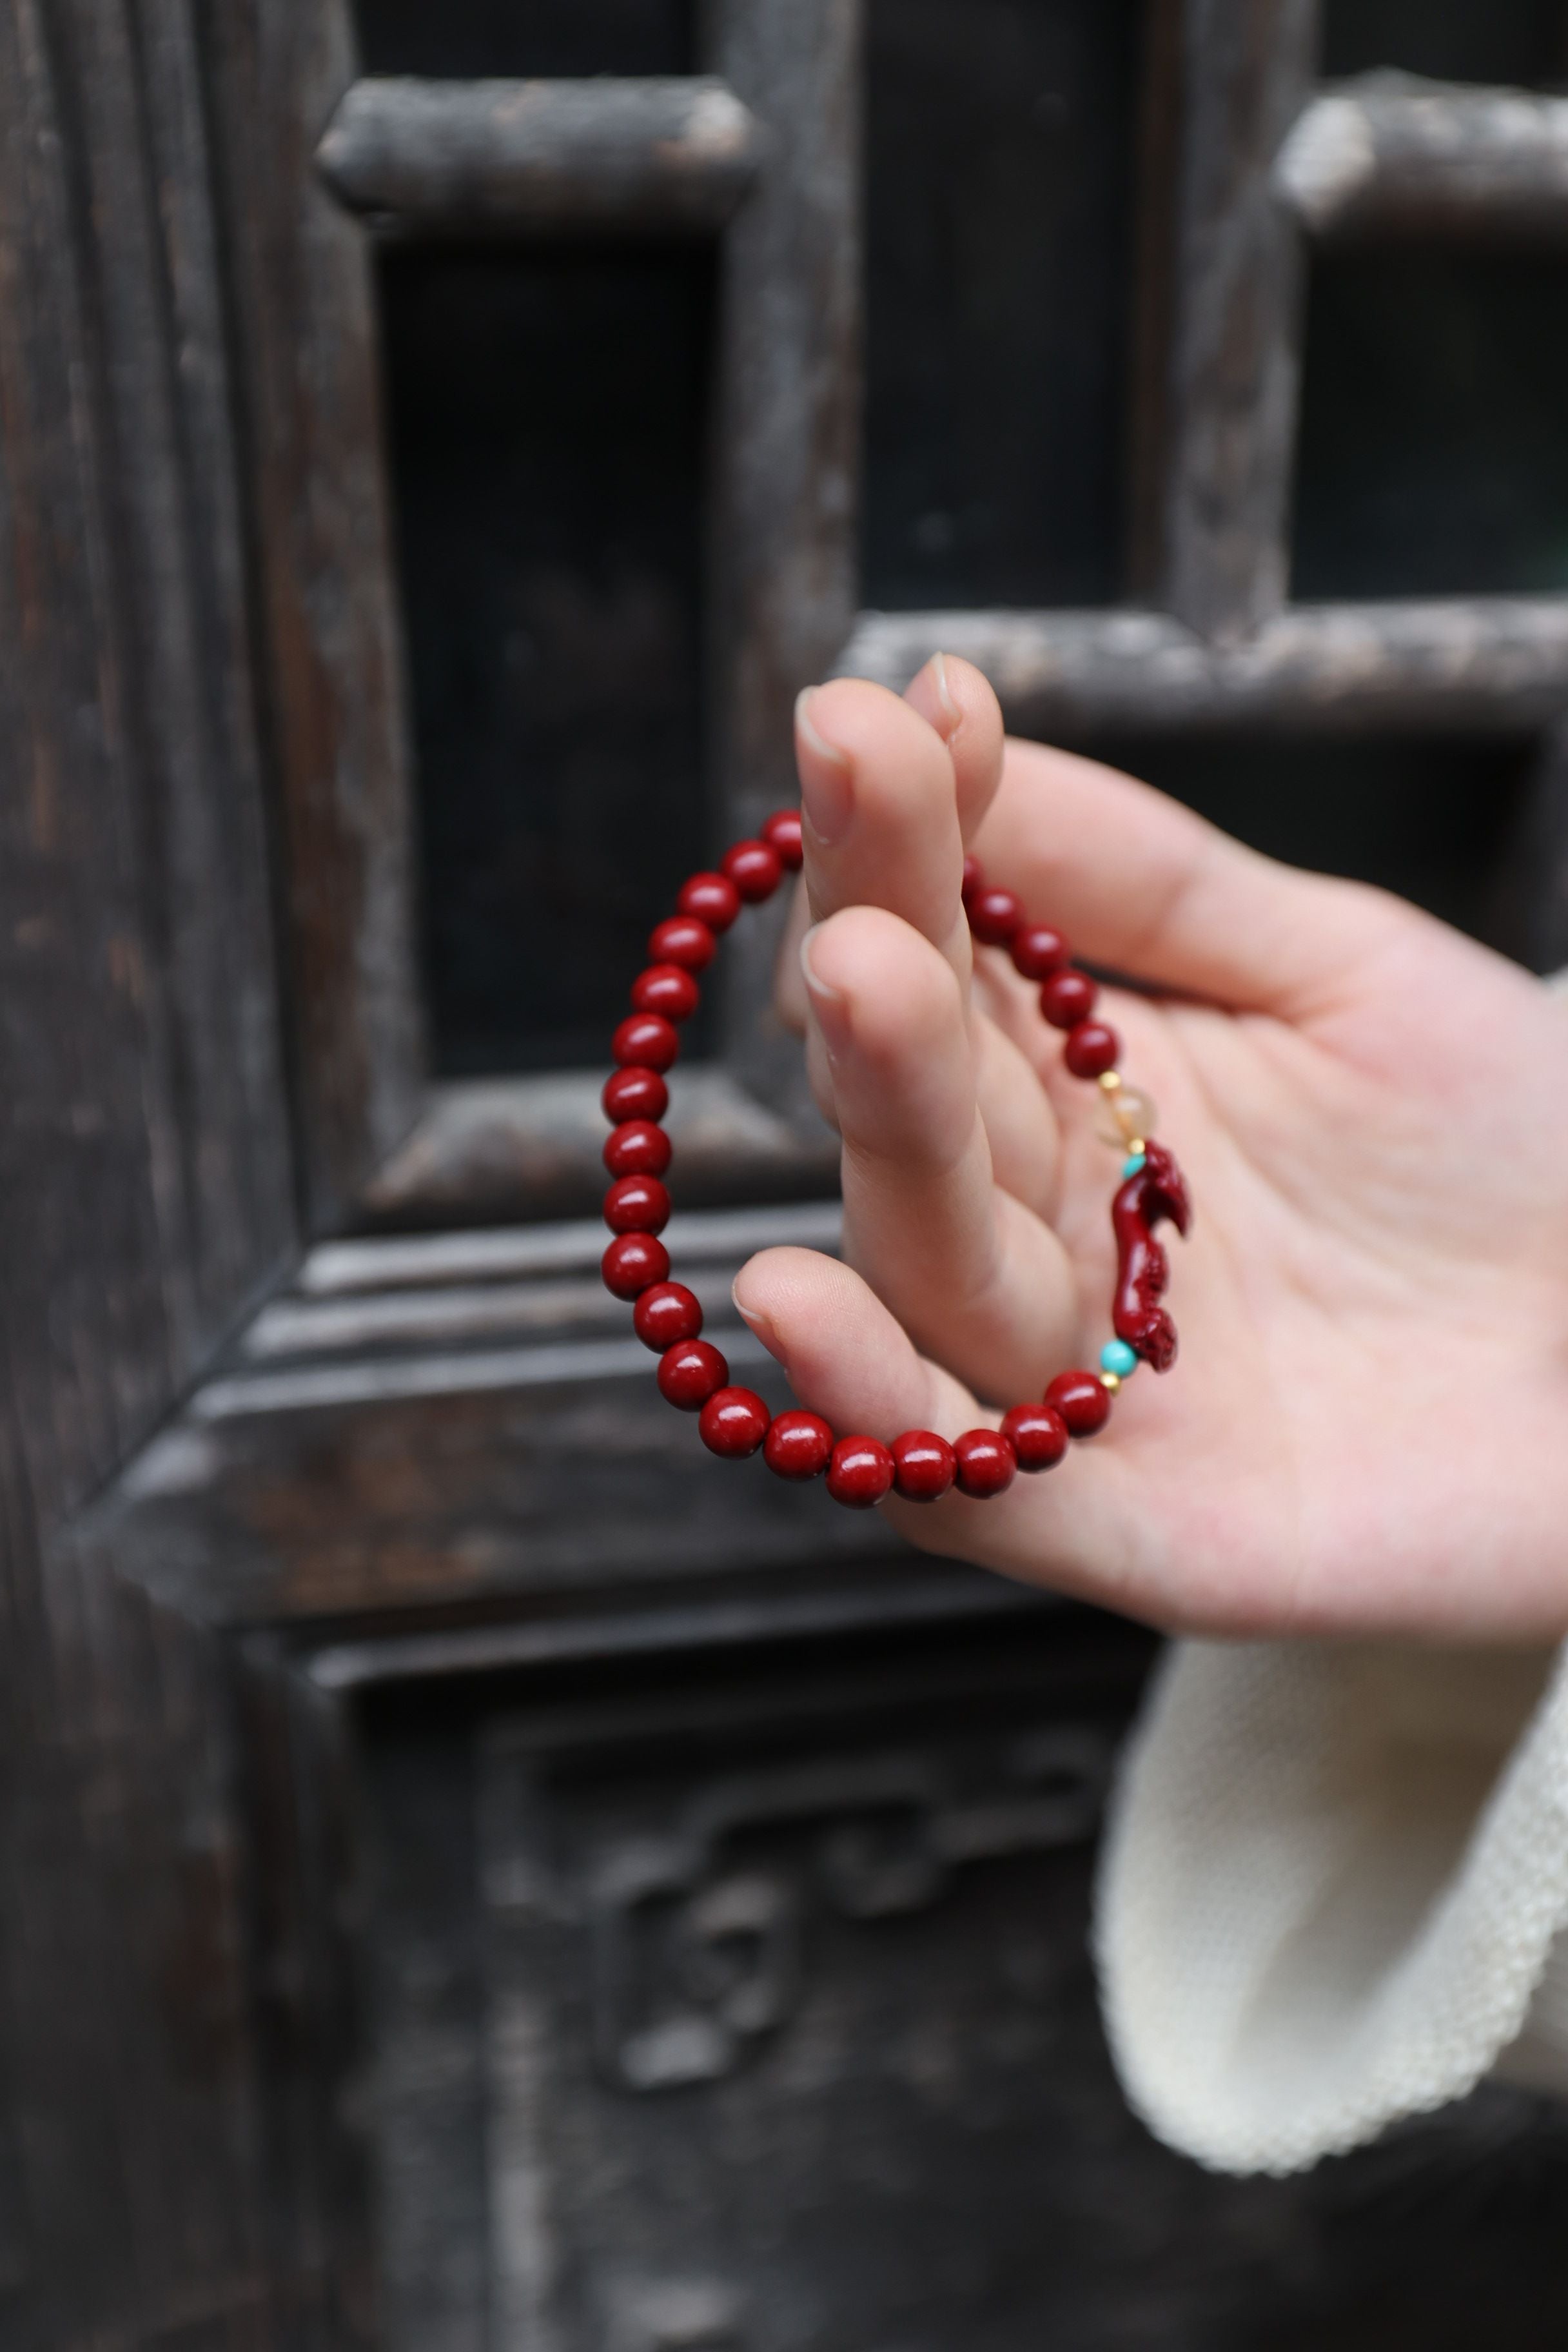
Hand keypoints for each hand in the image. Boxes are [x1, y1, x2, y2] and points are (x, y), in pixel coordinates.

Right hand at [732, 658, 1567, 1640]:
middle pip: (919, 1108)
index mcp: (1080, 1086)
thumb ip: (1146, 876)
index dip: (906, 841)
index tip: (882, 714)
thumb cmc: (1513, 1151)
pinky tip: (798, 1303)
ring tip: (854, 985)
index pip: (951, 960)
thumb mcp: (1343, 970)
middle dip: (882, 979)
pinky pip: (975, 1493)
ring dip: (882, 1136)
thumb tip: (947, 723)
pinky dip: (878, 1414)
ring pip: (934, 1271)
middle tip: (856, 846)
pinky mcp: (1138, 1534)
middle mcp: (1050, 1227)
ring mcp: (1083, 1383)